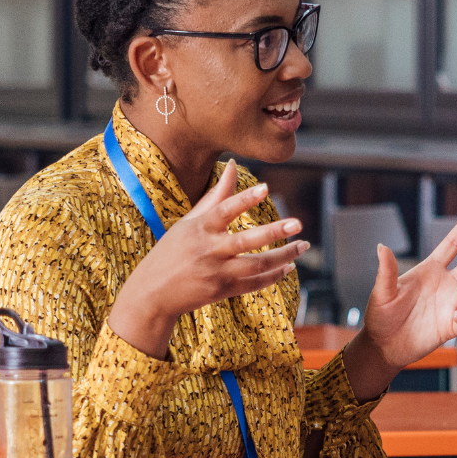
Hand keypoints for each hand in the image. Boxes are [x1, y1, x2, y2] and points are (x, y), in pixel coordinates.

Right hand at [110, 161, 305, 358]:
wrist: (152, 293)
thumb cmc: (172, 251)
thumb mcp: (189, 222)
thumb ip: (215, 195)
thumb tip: (233, 164)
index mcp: (199, 229)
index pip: (224, 210)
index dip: (245, 199)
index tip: (266, 187)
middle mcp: (209, 250)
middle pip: (247, 240)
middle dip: (275, 232)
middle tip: (298, 223)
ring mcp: (217, 273)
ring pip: (257, 265)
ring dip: (284, 256)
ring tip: (303, 245)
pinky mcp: (223, 291)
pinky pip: (255, 284)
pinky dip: (274, 275)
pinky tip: (289, 266)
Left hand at [345, 203, 456, 398]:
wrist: (384, 346)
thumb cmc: (380, 316)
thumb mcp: (381, 292)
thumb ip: (386, 271)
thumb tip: (381, 247)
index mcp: (431, 269)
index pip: (454, 242)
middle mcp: (447, 283)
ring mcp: (451, 304)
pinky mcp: (452, 326)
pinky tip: (453, 319)